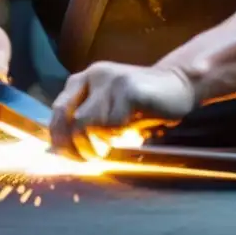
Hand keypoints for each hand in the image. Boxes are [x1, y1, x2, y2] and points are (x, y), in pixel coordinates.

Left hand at [49, 61, 197, 158]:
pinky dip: (116, 136)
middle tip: (88, 159)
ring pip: (86, 122)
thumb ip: (85, 122)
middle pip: (67, 118)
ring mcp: (111, 80)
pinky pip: (112, 123)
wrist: (178, 85)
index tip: (69, 158)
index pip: (57, 111)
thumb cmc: (140, 105)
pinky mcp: (128, 88)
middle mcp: (93, 75)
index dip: (59, 138)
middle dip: (74, 146)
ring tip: (107, 150)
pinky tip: (126, 136)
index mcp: (83, 79)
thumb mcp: (108, 112)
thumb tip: (59, 150)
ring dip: (95, 144)